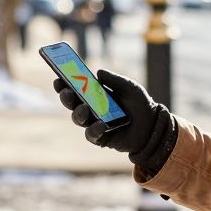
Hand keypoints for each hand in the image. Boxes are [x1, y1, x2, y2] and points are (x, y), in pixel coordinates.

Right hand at [53, 69, 177, 173]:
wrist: (152, 125)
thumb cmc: (139, 103)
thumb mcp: (129, 87)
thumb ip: (114, 80)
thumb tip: (98, 73)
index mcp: (94, 95)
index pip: (75, 88)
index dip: (64, 84)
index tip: (58, 79)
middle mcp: (91, 109)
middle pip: (72, 104)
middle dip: (66, 97)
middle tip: (66, 92)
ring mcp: (94, 124)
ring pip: (78, 119)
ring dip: (78, 113)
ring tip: (84, 109)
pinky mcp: (101, 138)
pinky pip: (91, 135)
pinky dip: (94, 129)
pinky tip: (101, 124)